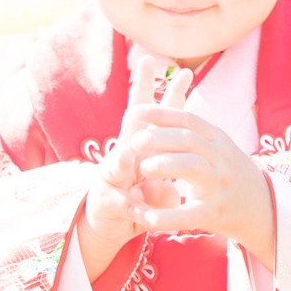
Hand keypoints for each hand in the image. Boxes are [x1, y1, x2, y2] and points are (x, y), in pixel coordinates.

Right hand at [77, 57, 192, 280]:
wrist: (109, 227)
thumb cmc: (138, 199)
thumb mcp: (157, 188)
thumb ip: (165, 183)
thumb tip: (169, 191)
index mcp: (143, 149)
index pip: (160, 119)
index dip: (172, 96)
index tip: (185, 72)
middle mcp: (124, 154)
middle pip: (132, 119)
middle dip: (140, 91)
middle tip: (147, 63)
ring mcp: (111, 175)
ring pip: (119, 162)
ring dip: (125, 159)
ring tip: (132, 156)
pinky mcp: (105, 201)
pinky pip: (121, 202)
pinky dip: (132, 206)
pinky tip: (138, 209)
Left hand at [129, 95, 274, 266]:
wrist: (264, 205)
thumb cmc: (228, 171)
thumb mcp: (216, 146)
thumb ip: (190, 132)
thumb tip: (155, 112)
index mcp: (217, 138)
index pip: (189, 120)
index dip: (162, 113)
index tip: (135, 110)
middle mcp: (220, 157)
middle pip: (189, 140)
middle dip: (160, 137)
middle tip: (134, 140)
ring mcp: (219, 184)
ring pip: (194, 167)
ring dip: (167, 165)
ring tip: (144, 167)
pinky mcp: (216, 212)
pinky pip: (191, 214)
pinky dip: (169, 216)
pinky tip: (149, 218)